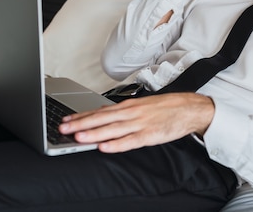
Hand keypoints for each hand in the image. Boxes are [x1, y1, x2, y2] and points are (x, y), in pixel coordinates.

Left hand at [58, 93, 214, 152]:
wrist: (190, 108)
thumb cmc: (166, 107)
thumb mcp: (141, 105)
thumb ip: (121, 111)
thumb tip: (101, 113)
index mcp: (128, 106)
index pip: (99, 112)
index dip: (81, 116)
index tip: (66, 120)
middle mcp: (131, 113)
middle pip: (101, 120)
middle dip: (81, 124)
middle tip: (63, 129)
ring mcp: (140, 124)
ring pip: (112, 130)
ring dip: (94, 133)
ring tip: (78, 137)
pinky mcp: (150, 135)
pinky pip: (130, 141)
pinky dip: (117, 144)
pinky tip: (105, 147)